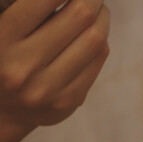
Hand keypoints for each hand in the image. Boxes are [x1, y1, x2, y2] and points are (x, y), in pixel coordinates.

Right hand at [0, 0, 108, 141]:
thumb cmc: (1, 57)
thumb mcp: (1, 28)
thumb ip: (28, 10)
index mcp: (1, 40)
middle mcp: (23, 67)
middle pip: (80, 16)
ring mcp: (49, 88)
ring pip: (96, 40)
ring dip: (102, 17)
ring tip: (96, 9)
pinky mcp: (69, 101)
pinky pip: (97, 61)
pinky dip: (100, 41)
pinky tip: (92, 33)